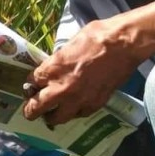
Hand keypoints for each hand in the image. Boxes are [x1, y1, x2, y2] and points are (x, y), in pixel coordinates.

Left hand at [22, 18, 140, 126]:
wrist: (124, 45)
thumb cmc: (97, 36)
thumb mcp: (70, 44)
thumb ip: (58, 59)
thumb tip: (54, 65)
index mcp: (52, 69)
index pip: (32, 83)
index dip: (31, 84)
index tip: (33, 85)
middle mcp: (61, 88)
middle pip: (36, 108)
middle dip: (30, 110)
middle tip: (30, 111)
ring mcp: (78, 99)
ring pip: (56, 118)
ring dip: (51, 116)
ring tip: (51, 114)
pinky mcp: (94, 104)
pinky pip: (78, 115)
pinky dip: (74, 112)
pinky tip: (75, 107)